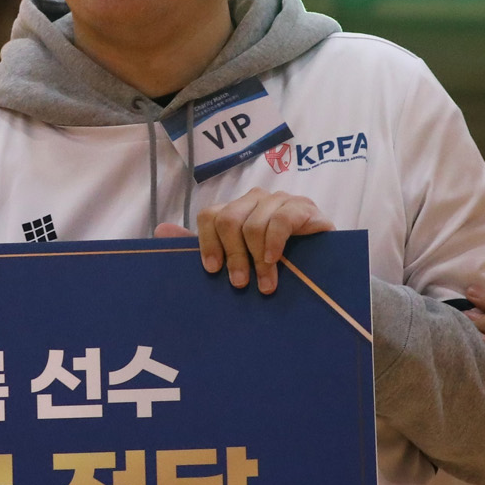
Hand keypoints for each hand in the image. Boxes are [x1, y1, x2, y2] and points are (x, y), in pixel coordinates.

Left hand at [158, 189, 334, 294]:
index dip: (207, 243)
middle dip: (233, 255)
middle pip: (229, 219)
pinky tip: (275, 261)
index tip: (212, 270)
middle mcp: (255, 200)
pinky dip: (275, 242)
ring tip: (265, 285)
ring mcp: (280, 201)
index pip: (210, 215)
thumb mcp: (238, 259)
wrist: (322, 270)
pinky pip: (281, 219)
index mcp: (236, 210)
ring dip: (257, 259)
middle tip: (239, 284)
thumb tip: (161, 231)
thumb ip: (204, 246)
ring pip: (253, 222)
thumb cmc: (276, 265)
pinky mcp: (303, 207)